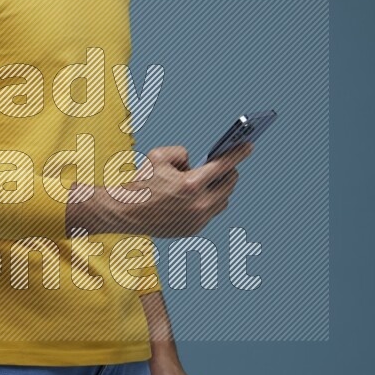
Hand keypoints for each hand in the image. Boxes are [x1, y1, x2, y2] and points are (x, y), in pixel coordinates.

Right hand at [109, 141, 253, 238]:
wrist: (126, 212)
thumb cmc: (141, 182)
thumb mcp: (158, 156)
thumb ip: (182, 153)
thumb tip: (196, 162)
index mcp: (192, 184)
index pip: (224, 165)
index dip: (238, 153)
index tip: (249, 145)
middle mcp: (198, 204)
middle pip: (229, 185)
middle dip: (230, 172)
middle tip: (227, 165)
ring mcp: (197, 219)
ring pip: (223, 201)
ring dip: (222, 189)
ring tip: (216, 180)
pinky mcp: (192, 230)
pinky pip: (210, 213)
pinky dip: (209, 202)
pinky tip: (203, 195)